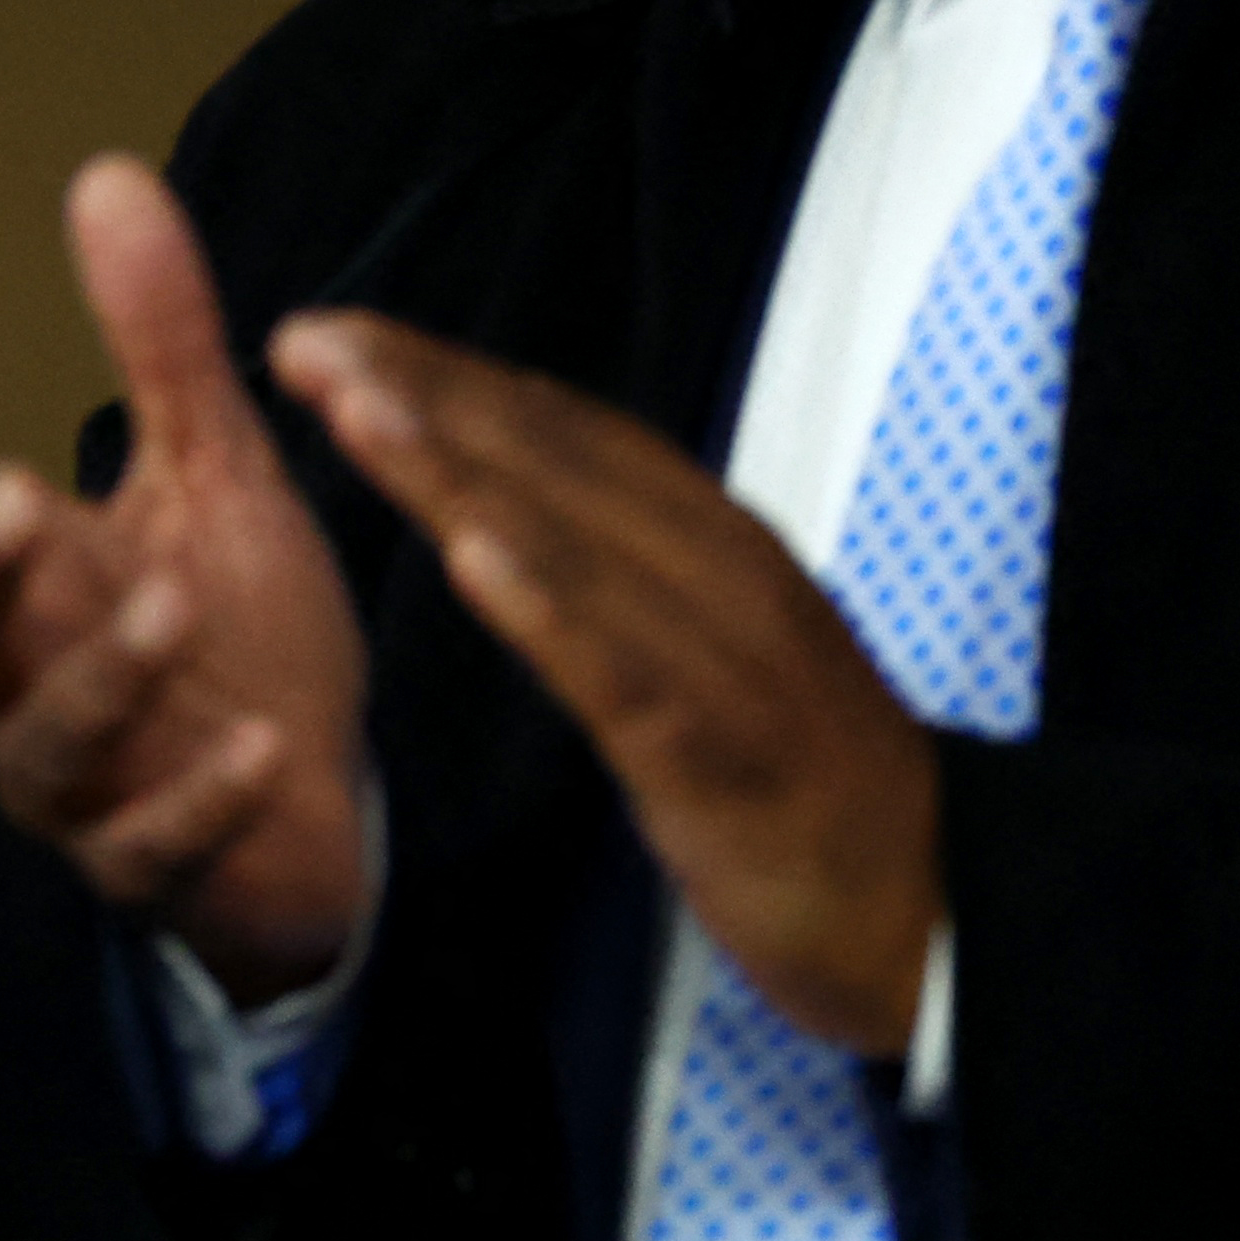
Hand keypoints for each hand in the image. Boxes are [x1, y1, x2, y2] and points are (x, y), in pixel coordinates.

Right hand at [0, 158, 371, 1000]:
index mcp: (21, 591)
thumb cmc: (236, 628)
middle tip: (10, 492)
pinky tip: (258, 743)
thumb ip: (155, 340)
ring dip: (103, 676)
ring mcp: (80, 790)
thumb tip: (108, 169)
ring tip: (176, 604)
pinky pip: (152, 847)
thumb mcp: (208, 469)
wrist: (318, 808)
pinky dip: (200, 799)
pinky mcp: (155, 868)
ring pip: (49, 745)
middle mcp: (19, 691)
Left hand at [269, 311, 941, 1055]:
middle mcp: (720, 574)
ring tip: (361, 412)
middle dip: (427, 394)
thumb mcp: (709, 643)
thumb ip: (622, 567)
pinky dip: (553, 610)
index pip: (562, 432)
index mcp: (710, 542)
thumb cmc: (797, 776)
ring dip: (463, 472)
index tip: (334, 331)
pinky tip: (475, 559)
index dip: (447, 374)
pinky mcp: (724, 758)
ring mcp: (727, 661)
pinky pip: (628, 674)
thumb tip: (507, 495)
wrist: (930, 908)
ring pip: (577, 546)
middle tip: (309, 341)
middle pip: (558, 462)